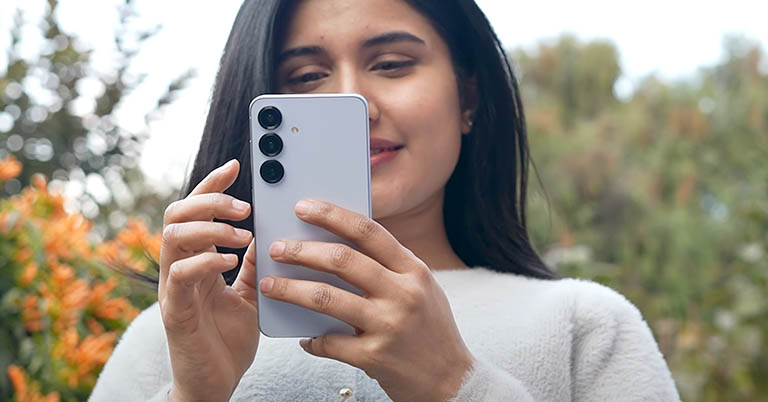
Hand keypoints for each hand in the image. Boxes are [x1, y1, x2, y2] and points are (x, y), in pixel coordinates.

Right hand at [159, 159, 259, 401]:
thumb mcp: (249, 293)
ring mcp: (174, 289)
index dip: (212, 185)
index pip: (197, 211)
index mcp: (198, 260)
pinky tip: (229, 260)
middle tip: (243, 205)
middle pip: (177, 214)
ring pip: (173, 237)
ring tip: (242, 232)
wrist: (216, 384)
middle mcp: (181, 268)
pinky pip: (179, 275)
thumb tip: (267, 230)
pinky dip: (204, 260)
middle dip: (209, 199)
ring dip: (209, 227)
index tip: (235, 165)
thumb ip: (252, 264)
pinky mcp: (175, 312)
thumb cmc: (228, 340)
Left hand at [258, 199, 474, 401]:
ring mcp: (388, 325)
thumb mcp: (421, 288)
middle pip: (341, 260)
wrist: (451, 381)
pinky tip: (303, 338)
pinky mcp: (375, 357)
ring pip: (326, 298)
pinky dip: (311, 340)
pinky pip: (329, 342)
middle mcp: (402, 293)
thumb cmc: (430, 329)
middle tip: (276, 249)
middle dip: (301, 251)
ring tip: (268, 286)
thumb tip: (338, 242)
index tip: (303, 207)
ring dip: (291, 289)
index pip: (368, 231)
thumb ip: (388, 266)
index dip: (332, 215)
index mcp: (413, 270)